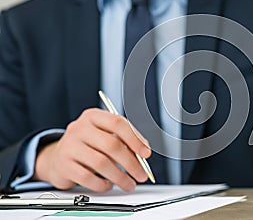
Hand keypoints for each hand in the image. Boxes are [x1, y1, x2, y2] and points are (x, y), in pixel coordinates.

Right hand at [33, 108, 150, 191]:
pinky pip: (88, 178)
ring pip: (101, 163)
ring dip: (120, 177)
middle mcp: (80, 128)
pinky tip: (109, 185)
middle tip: (141, 175)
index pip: (118, 123)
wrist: (56, 158)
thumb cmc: (88, 146)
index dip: (135, 139)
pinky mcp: (64, 165)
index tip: (146, 153)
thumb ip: (124, 141)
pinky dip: (103, 184)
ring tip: (129, 184)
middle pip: (111, 144)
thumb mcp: (104, 136)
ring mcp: (69, 146)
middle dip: (131, 163)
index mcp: (93, 116)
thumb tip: (143, 154)